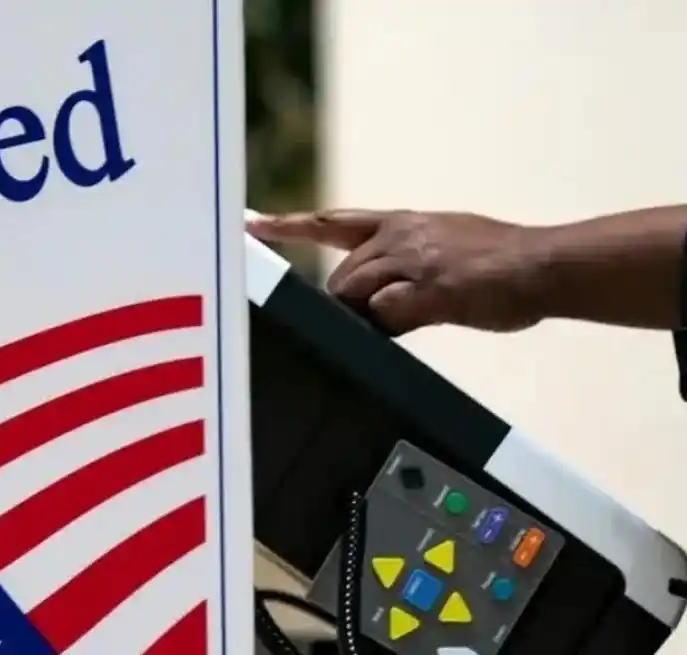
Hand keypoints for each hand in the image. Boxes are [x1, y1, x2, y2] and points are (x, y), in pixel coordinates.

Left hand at [247, 209, 546, 333]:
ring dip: (370, 315)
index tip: (250, 224)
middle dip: (351, 304)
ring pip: (355, 294)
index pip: (333, 221)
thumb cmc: (499, 262)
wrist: (543, 265)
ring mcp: (412, 262)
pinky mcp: (428, 291)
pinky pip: (385, 315)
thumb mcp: (443, 242)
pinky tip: (425, 317)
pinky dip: (393, 325)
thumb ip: (403, 258)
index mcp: (401, 223)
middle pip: (341, 277)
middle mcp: (400, 236)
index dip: (289, 225)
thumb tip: (378, 291)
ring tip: (420, 310)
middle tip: (392, 313)